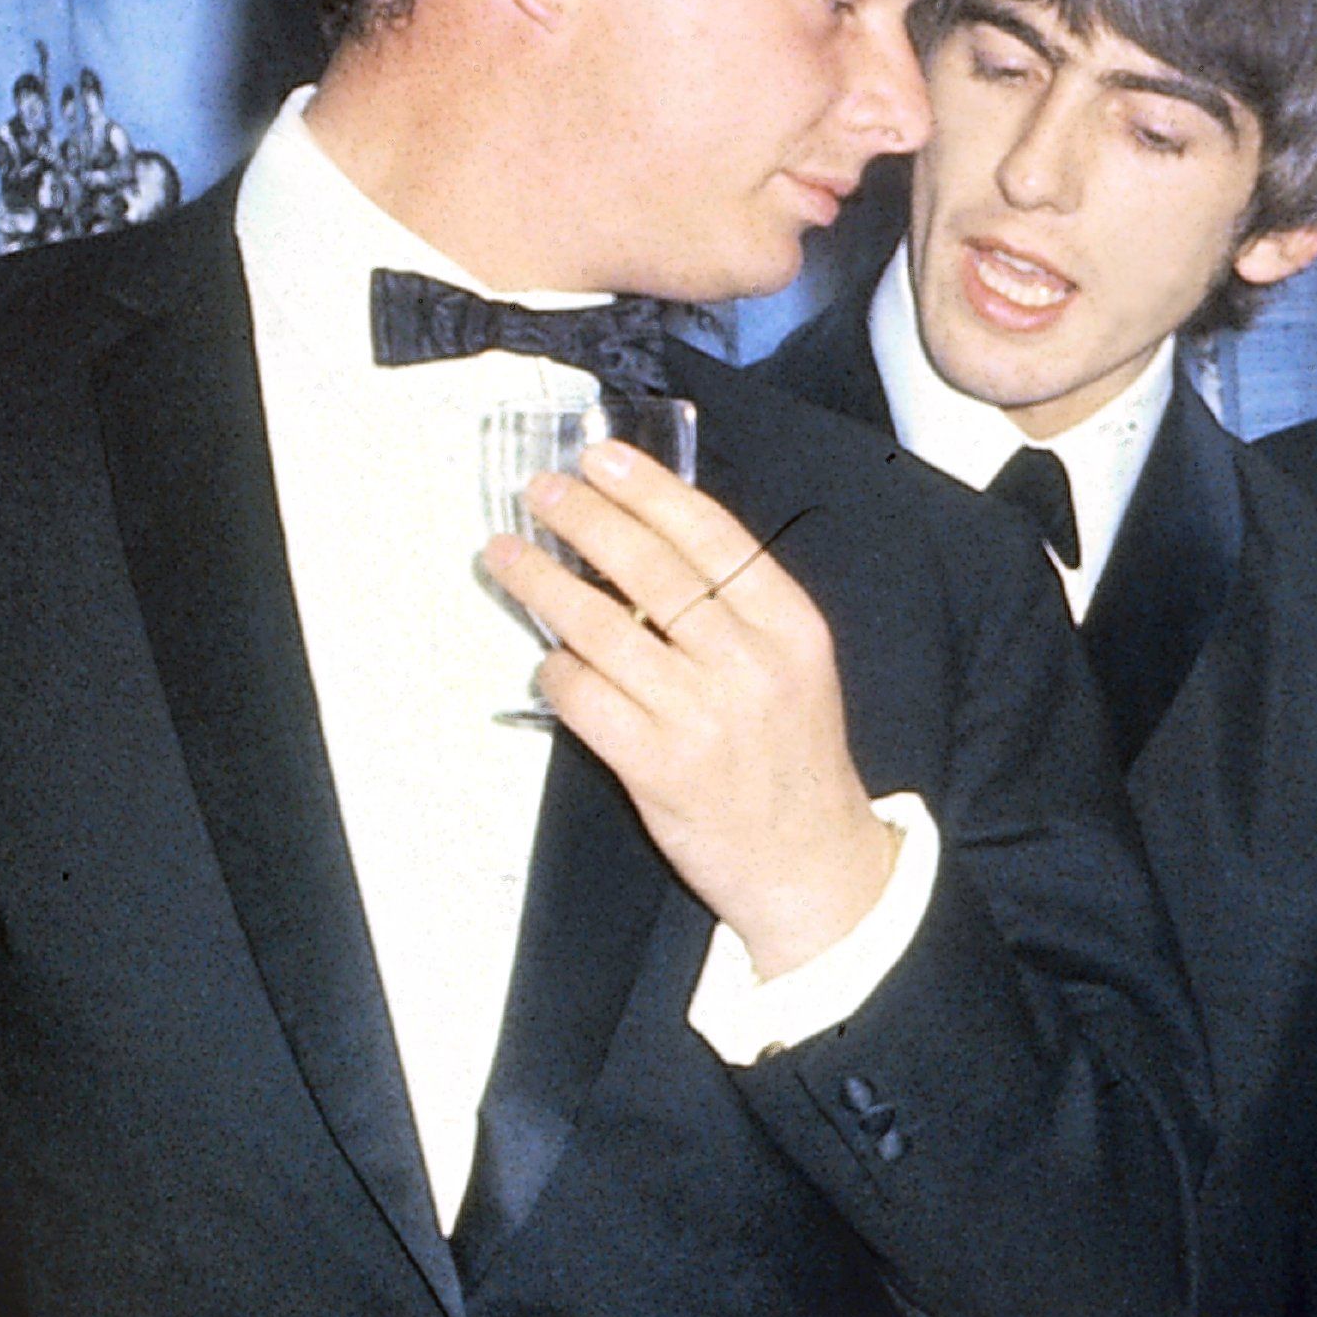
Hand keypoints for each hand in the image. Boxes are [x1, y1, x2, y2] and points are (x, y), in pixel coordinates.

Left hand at [485, 441, 896, 977]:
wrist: (810, 860)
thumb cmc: (791, 755)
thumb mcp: (794, 665)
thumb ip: (735, 608)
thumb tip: (639, 539)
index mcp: (792, 628)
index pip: (713, 536)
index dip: (649, 489)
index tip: (602, 456)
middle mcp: (752, 665)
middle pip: (650, 570)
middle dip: (585, 519)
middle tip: (543, 492)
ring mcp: (703, 716)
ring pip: (601, 628)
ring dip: (542, 582)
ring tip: (506, 554)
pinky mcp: (657, 766)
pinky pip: (582, 697)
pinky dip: (555, 671)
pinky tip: (546, 658)